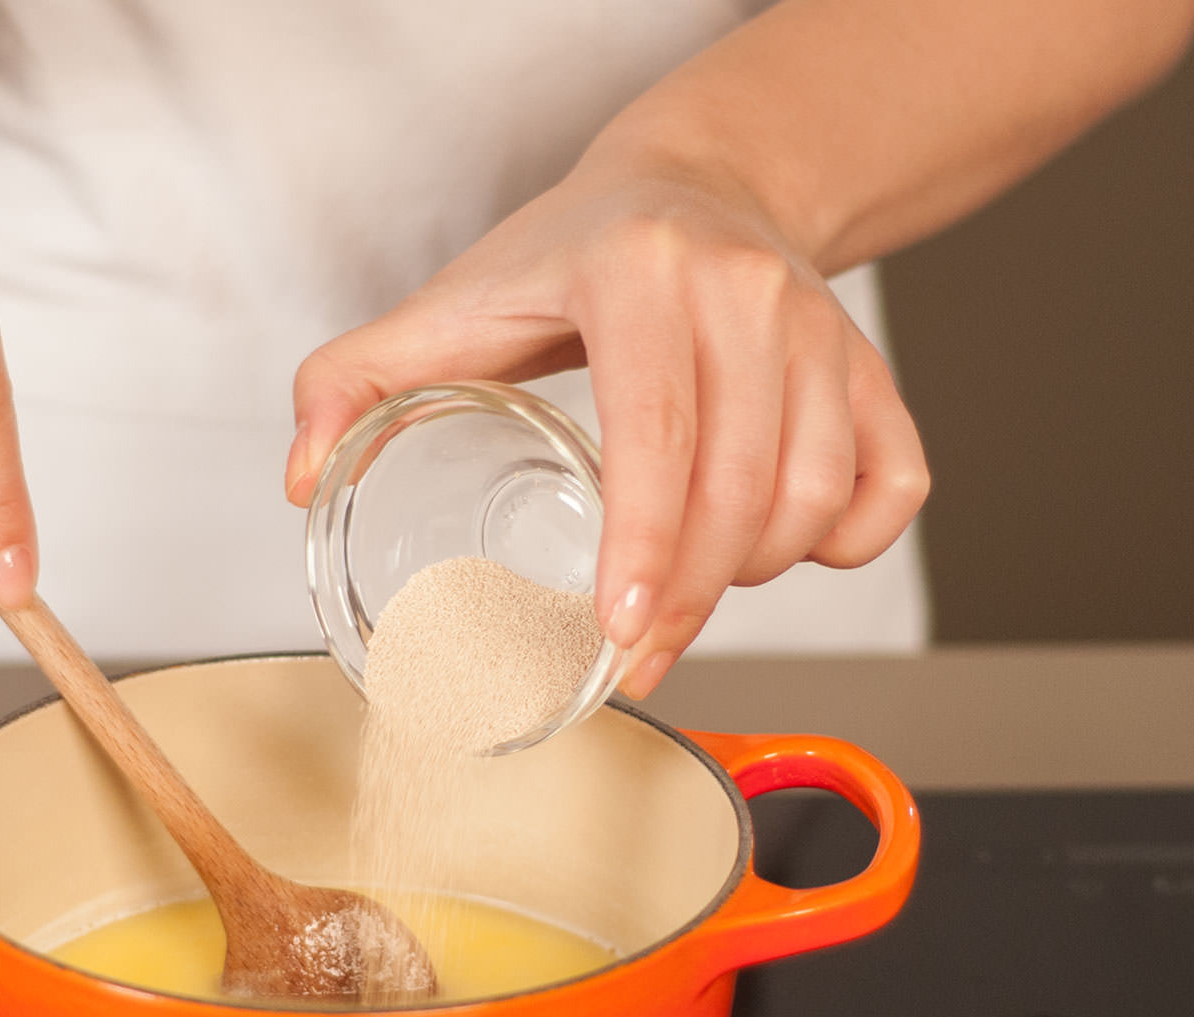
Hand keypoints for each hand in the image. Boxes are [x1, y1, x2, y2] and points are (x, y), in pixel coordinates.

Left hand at [286, 149, 927, 696]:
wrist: (694, 183)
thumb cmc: (569, 255)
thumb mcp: (452, 301)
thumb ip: (355, 380)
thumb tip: (301, 477)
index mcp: (640, 274)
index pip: (659, 427)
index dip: (646, 540)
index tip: (621, 628)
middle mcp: (747, 293)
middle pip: (740, 485)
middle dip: (688, 597)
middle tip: (634, 656)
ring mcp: (823, 331)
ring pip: (816, 497)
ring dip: (755, 577)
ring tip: (685, 598)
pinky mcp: (870, 369)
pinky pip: (892, 485)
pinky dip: (845, 544)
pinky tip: (780, 555)